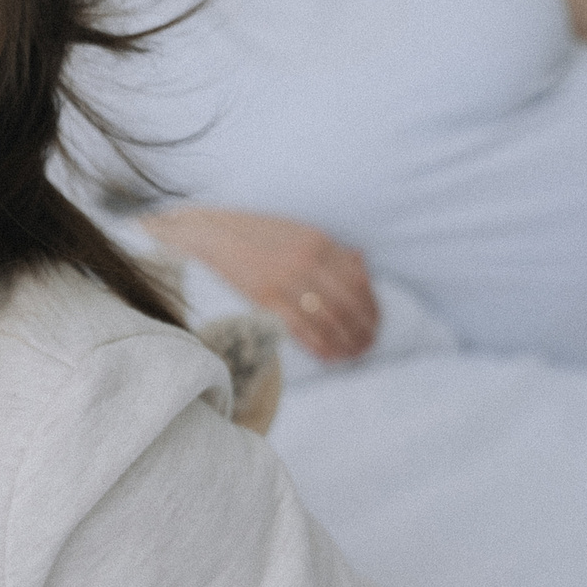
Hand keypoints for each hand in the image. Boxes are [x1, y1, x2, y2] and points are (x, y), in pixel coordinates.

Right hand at [139, 207, 379, 360]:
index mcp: (318, 241)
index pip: (359, 280)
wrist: (210, 233)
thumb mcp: (297, 231)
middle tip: (367, 345)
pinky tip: (328, 355)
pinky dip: (319, 345)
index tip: (375, 324)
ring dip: (345, 341)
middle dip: (362, 329)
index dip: (372, 307)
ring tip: (351, 354)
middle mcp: (307, 259)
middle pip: (348, 303)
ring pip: (327, 319)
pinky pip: (301, 328)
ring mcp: (285, 279)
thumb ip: (330, 248)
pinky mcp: (264, 297)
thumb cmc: (255, 234)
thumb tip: (362, 263)